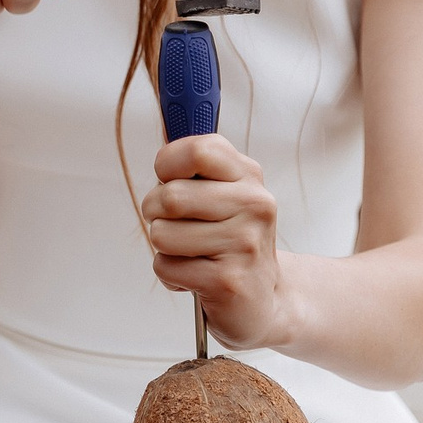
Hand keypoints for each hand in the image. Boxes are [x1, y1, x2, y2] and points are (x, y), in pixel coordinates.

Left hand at [141, 135, 287, 349]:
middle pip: (169, 196)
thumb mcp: (223, 194)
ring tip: (192, 254)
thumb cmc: (232, 242)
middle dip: (156, 214)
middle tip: (177, 226)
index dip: (168, 164)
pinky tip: (197, 278)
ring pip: (161, 234)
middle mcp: (253, 205)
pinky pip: (167, 267)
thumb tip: (167, 123)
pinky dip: (172, 275)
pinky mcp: (228, 280)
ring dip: (165, 248)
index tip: (170, 179)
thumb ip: (195, 164)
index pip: (198, 150)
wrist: (265, 300)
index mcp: (248, 176)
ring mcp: (244, 244)